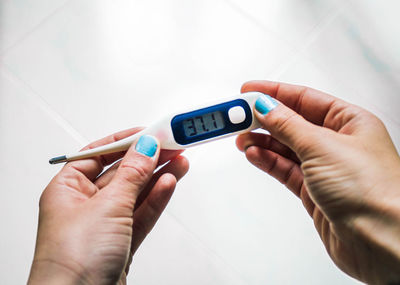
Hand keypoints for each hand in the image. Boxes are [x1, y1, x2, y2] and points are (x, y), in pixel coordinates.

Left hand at [28, 128, 188, 284]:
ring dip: (158, 177)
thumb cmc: (73, 259)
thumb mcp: (107, 205)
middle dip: (148, 159)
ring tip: (180, 161)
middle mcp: (85, 204)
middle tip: (172, 145)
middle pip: (122, 173)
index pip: (99, 154)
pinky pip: (142, 212)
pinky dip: (156, 198)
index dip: (124, 141)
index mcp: (68, 189)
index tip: (148, 132)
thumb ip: (132, 174)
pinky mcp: (122, 241)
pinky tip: (170, 183)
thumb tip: (146, 147)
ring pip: (137, 192)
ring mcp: (105, 223)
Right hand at [236, 81, 399, 283]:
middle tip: (237, 116)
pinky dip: (267, 160)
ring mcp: (324, 167)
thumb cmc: (373, 191)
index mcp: (350, 122)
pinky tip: (253, 154)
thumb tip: (265, 106)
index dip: (274, 93)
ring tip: (240, 137)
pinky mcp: (314, 190)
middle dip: (263, 119)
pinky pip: (284, 169)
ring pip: (285, 147)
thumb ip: (288, 125)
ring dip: (262, 141)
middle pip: (292, 123)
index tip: (248, 91)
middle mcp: (337, 142)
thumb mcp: (322, 146)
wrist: (380, 241)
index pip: (304, 98)